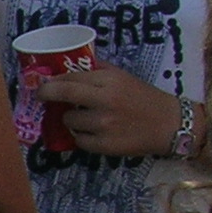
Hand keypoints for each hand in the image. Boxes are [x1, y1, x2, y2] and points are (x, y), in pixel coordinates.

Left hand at [38, 67, 183, 157]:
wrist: (169, 124)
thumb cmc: (144, 98)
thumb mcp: (124, 77)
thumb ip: (98, 71)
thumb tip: (69, 67)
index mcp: (110, 81)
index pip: (71, 78)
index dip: (52, 81)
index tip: (43, 84)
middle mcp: (105, 100)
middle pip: (63, 94)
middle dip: (46, 94)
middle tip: (42, 96)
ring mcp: (103, 124)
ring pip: (68, 121)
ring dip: (71, 120)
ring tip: (86, 118)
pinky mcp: (104, 145)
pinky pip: (79, 140)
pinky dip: (82, 137)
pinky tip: (96, 132)